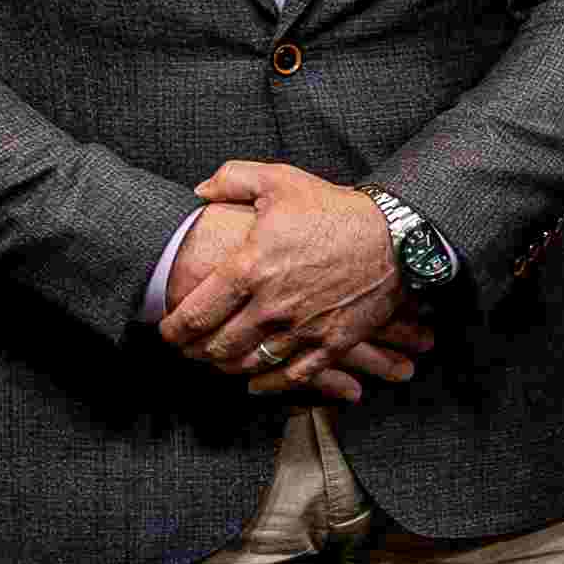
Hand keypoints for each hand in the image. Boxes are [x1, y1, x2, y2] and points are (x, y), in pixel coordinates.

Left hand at [163, 164, 410, 392]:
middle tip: (188, 349)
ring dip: (227, 367)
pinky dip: (268, 383)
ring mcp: (303, 328)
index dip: (173, 329)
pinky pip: (293, 376)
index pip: (196, 313)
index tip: (167, 331)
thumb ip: (231, 180)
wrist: (396, 235)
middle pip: (218, 345)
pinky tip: (256, 382)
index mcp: (251, 268)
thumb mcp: (280, 180)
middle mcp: (272, 305)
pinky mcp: (332, 342)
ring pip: (251, 363)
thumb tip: (199, 192)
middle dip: (195, 352)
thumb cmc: (335, 208)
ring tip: (217, 361)